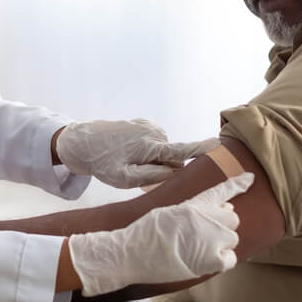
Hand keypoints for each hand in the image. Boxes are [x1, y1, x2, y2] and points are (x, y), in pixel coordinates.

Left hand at [55, 119, 219, 187]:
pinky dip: (149, 149)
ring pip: (164, 149)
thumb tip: (174, 171)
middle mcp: (152, 132)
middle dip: (165, 166)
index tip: (219, 144)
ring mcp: (148, 125)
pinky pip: (155, 141)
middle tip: (138, 173)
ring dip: (154, 158)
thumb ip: (152, 176)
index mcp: (149, 146)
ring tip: (129, 162)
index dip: (201, 149)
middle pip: (173, 155)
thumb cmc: (102, 163)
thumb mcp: (124, 178)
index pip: (181, 150)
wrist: (82, 141)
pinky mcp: (143, 123)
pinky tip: (129, 152)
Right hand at [68, 173, 251, 296]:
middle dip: (223, 226)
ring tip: (198, 251)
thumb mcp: (167, 212)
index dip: (238, 184)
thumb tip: (213, 211)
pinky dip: (221, 262)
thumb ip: (191, 210)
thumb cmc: (144, 234)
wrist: (133, 253)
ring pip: (232, 239)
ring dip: (221, 245)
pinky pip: (230, 260)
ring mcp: (212, 238)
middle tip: (205, 236)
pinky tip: (204, 262)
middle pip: (232, 218)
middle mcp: (207, 217)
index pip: (221, 191)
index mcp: (193, 204)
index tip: (251, 178)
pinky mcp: (212, 259)